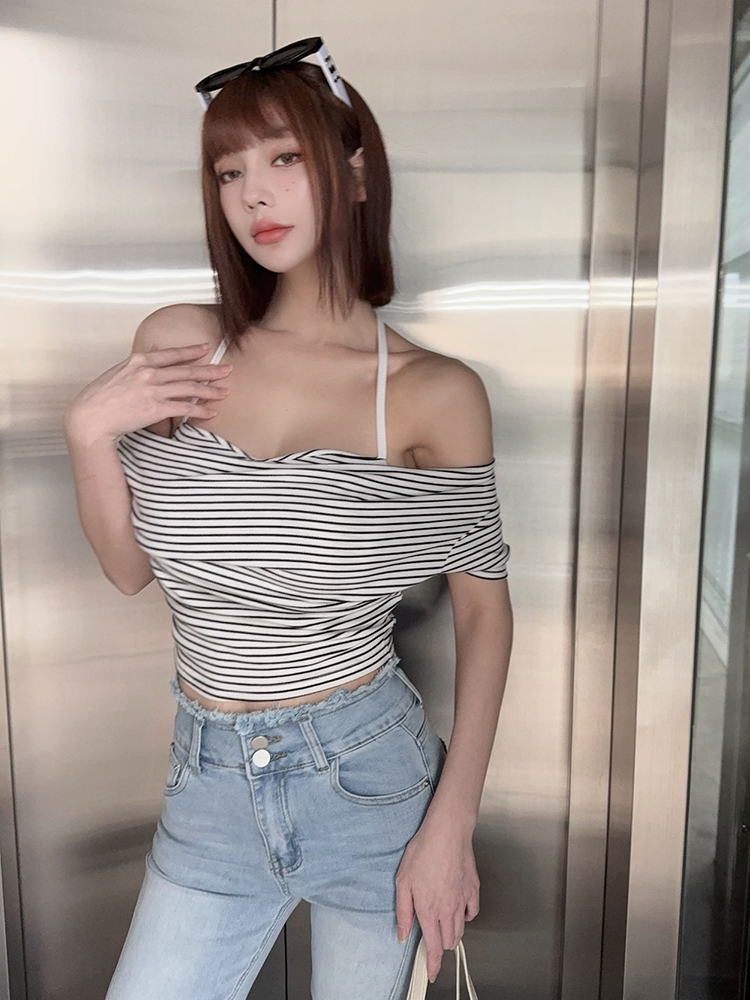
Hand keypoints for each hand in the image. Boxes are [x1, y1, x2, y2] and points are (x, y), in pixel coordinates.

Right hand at [63, 343, 231, 446]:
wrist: (89, 417)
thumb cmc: (98, 398)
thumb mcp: (117, 373)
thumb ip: (136, 367)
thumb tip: (149, 361)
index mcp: (138, 362)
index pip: (171, 354)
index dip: (190, 352)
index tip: (205, 349)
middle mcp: (148, 373)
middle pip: (186, 371)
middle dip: (210, 370)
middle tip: (227, 370)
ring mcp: (153, 390)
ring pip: (189, 388)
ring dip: (210, 390)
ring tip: (224, 391)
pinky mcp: (155, 409)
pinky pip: (184, 408)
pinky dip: (200, 410)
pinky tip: (211, 412)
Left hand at [394, 815, 479, 982]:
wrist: (447, 832)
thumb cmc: (422, 852)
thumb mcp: (402, 881)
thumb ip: (403, 912)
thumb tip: (402, 935)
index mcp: (429, 910)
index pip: (433, 947)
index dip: (433, 964)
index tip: (432, 973)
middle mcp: (448, 910)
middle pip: (448, 941)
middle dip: (439, 945)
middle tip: (431, 936)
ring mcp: (463, 900)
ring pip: (460, 930)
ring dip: (451, 933)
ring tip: (442, 923)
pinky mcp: (473, 890)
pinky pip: (472, 913)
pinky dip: (465, 917)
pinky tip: (457, 909)